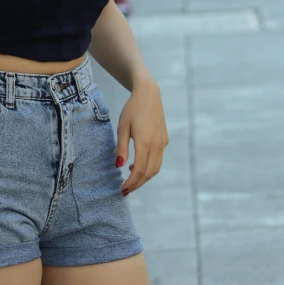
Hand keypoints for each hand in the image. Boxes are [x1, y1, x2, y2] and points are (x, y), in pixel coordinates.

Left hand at [116, 77, 168, 194]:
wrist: (148, 94)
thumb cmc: (132, 109)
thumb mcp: (122, 127)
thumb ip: (121, 147)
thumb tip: (119, 166)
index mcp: (145, 142)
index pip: (139, 170)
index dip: (131, 183)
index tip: (122, 190)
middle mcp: (157, 145)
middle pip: (149, 173)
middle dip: (137, 184)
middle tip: (126, 190)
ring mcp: (163, 143)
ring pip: (156, 167)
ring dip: (144, 176)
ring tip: (130, 179)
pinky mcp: (164, 139)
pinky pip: (158, 159)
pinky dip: (149, 166)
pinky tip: (138, 164)